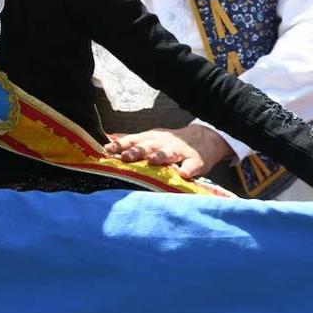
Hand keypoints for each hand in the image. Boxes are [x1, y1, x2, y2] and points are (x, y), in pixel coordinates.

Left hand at [104, 125, 232, 178]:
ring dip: (160, 156)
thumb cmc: (170, 142)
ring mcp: (181, 151)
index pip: (133, 140)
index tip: (108, 149)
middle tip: (126, 157)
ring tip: (152, 161)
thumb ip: (132, 141)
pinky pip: (192, 165)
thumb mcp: (150, 138)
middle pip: (149, 146)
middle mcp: (163, 143)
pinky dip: (188, 169)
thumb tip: (109, 140)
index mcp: (151, 138)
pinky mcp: (197, 160)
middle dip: (137, 151)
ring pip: (169, 153)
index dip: (120, 145)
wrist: (204, 138)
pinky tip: (183, 174)